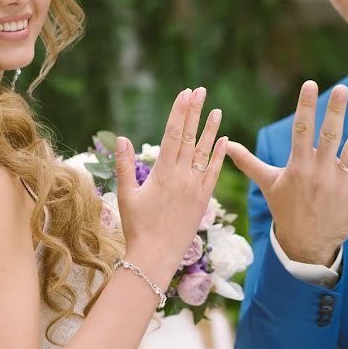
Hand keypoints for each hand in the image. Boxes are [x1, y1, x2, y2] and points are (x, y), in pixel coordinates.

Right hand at [115, 87, 226, 286]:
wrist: (156, 257)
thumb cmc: (136, 227)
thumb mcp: (125, 195)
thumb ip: (124, 165)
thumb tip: (122, 138)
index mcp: (162, 173)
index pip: (173, 134)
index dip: (179, 112)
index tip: (184, 94)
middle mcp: (181, 177)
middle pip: (189, 138)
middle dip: (194, 112)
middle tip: (200, 91)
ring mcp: (195, 188)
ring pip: (204, 153)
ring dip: (211, 130)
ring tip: (216, 111)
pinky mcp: (203, 200)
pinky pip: (214, 174)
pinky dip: (219, 156)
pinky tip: (224, 142)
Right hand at [227, 81, 347, 265]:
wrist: (305, 245)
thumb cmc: (286, 209)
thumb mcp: (268, 184)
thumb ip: (249, 162)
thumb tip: (227, 145)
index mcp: (298, 166)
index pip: (302, 130)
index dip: (306, 106)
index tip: (310, 84)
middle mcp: (320, 173)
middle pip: (330, 137)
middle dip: (336, 112)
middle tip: (343, 89)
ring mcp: (340, 185)